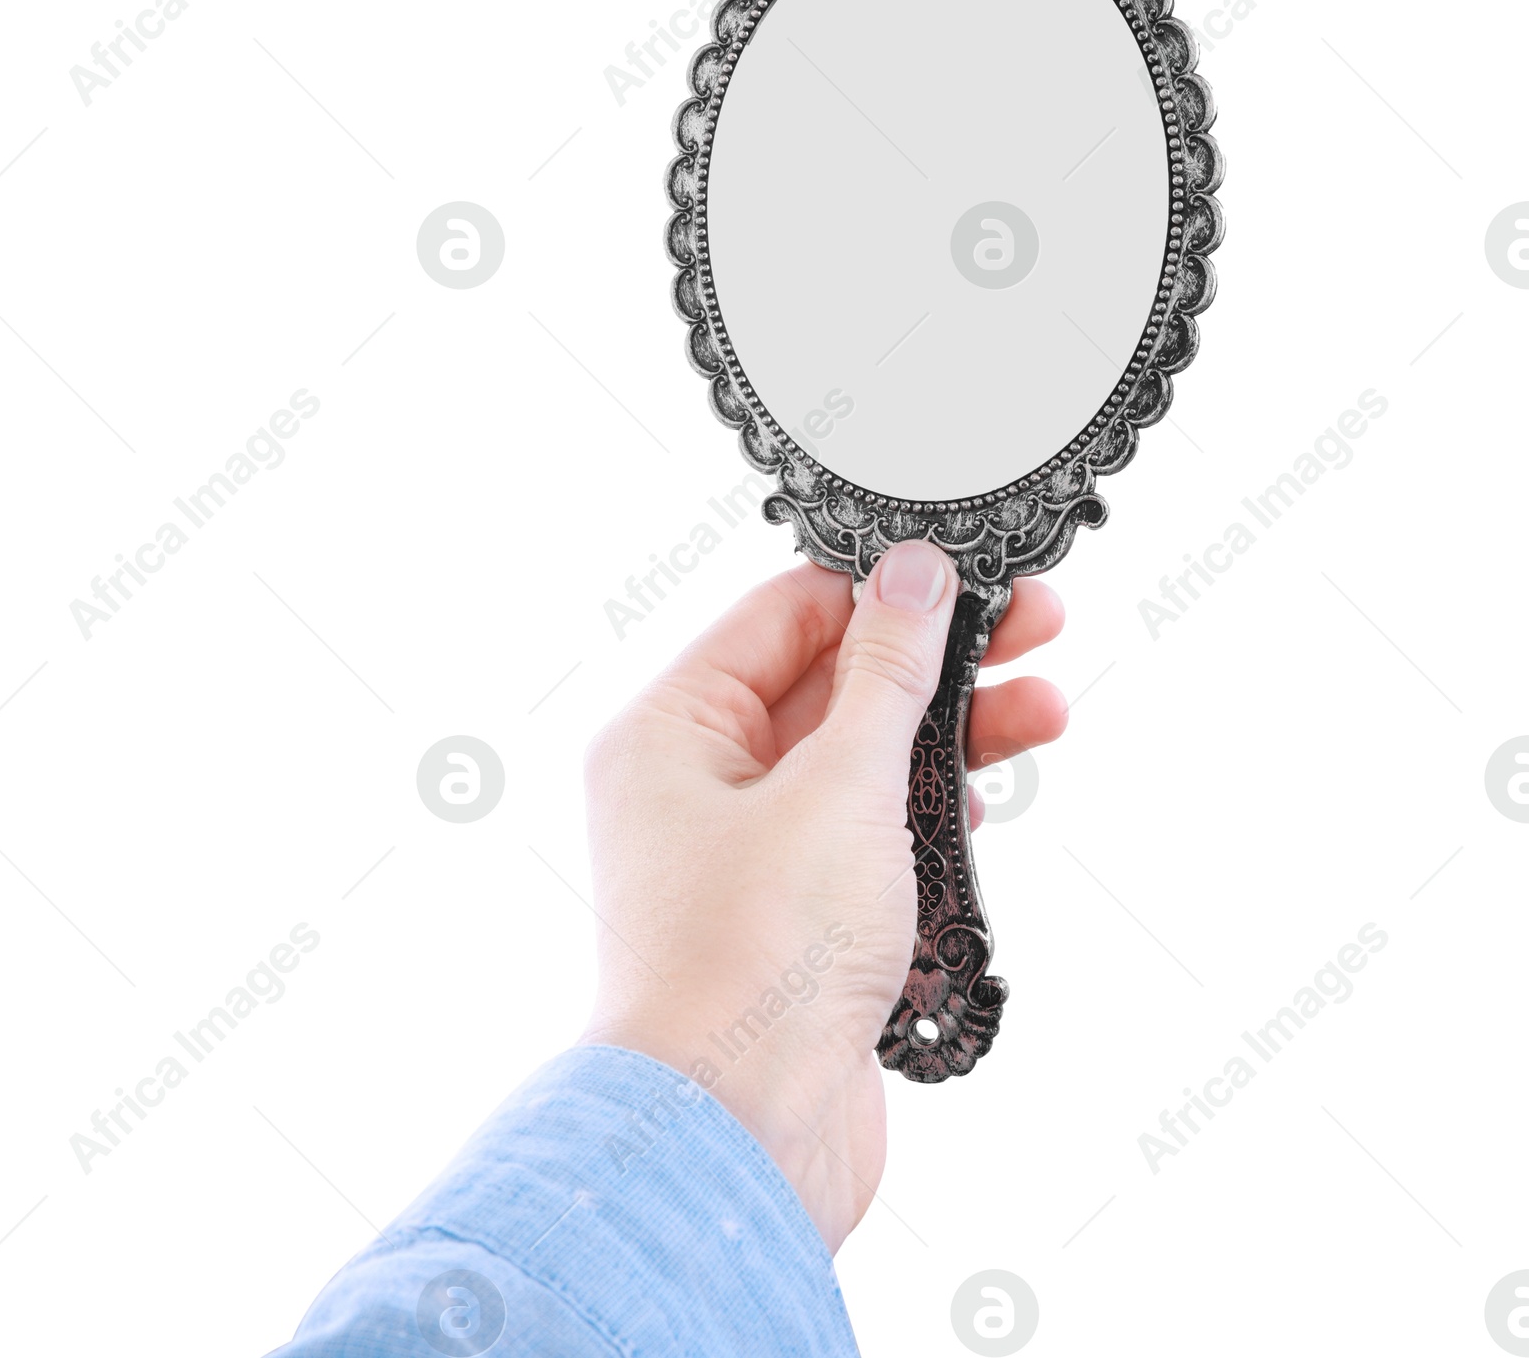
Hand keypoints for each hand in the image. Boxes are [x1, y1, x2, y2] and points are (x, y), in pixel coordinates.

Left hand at [580, 542, 1066, 1251]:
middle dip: (933, 661)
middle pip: (828, 684)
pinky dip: (925, 814)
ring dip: (946, 736)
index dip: (878, 589)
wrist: (739, 1143)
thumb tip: (913, 574)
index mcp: (671, 731)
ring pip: (856, 762)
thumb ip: (886, 674)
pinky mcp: (793, 920)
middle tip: (1032, 626)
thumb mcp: (838, 787)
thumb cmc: (753, 965)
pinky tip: (982, 805)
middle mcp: (696, 785)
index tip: (966, 572)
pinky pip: (865, 836)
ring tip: (1044, 711)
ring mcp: (746, 856)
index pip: (782, 616)